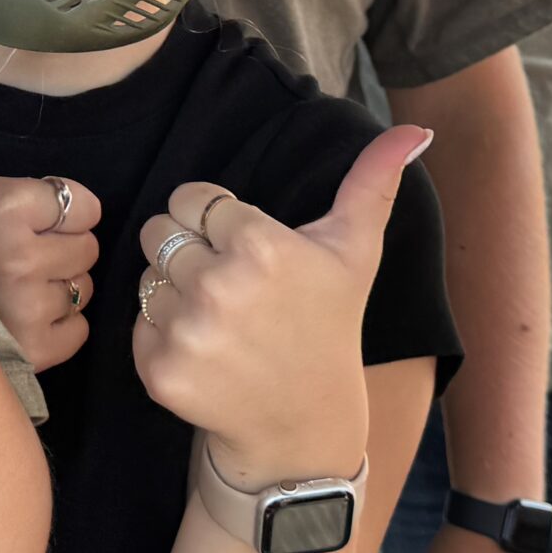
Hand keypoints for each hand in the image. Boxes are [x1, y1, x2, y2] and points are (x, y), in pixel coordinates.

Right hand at [0, 56, 99, 372]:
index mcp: (6, 205)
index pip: (83, 203)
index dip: (57, 207)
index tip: (20, 213)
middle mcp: (20, 257)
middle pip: (87, 246)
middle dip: (59, 245)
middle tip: (14, 250)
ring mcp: (27, 308)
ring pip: (83, 288)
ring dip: (57, 286)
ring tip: (11, 283)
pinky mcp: (35, 350)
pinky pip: (77, 330)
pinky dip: (57, 326)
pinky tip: (16, 315)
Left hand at [132, 125, 427, 486]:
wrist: (304, 423)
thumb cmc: (327, 324)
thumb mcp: (353, 251)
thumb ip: (372, 183)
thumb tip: (415, 130)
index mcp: (260, 245)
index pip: (191, 198)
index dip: (212, 220)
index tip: (242, 250)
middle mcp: (219, 286)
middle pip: (160, 231)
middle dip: (188, 251)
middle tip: (230, 286)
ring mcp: (188, 332)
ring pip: (147, 277)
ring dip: (174, 293)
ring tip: (220, 320)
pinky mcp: (160, 371)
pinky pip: (136, 323)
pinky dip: (160, 336)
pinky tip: (204, 352)